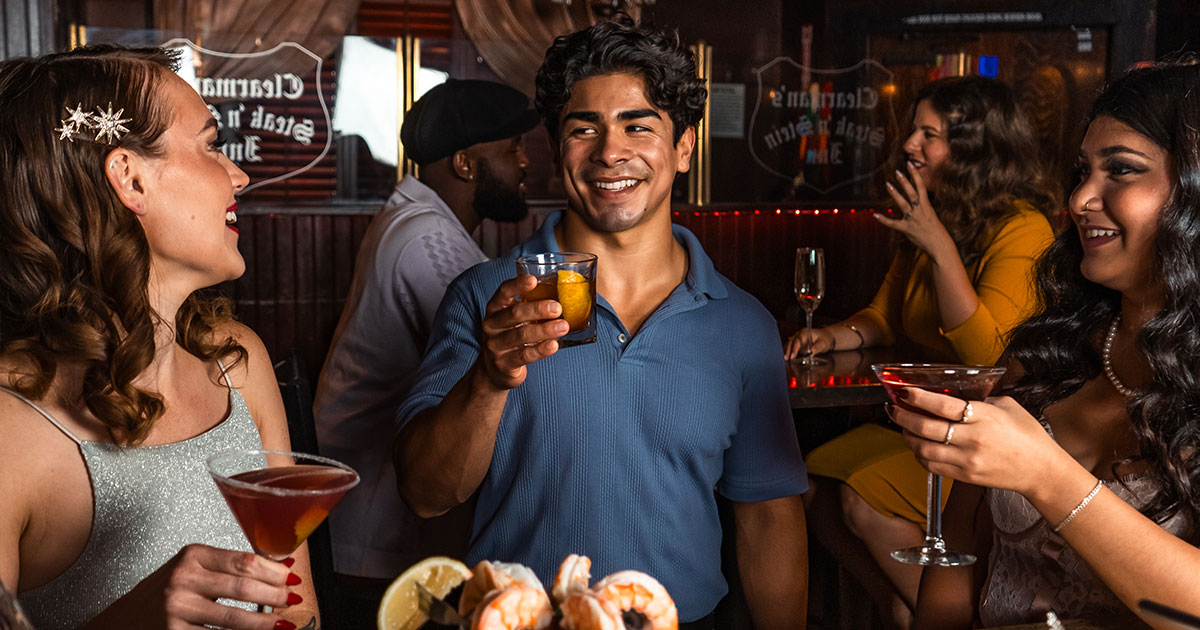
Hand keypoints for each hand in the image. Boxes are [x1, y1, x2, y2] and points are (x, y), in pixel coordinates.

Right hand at [87, 544, 298, 629]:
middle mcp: (183, 579)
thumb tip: (277, 568)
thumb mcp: (193, 569)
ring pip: (234, 618)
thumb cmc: (164, 592)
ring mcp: (177, 608)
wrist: (124, 619)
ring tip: (283, 623)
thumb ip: (227, 567)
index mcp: (193, 555)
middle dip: (275, 596)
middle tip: (292, 599)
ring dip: (264, 622)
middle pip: (243, 588)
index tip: (291, 576)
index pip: (244, 561)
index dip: (274, 570)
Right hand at [477, 274, 569, 389]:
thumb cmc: (511, 338)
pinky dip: (540, 350)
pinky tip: (553, 345)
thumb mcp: (515, 321)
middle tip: (558, 308)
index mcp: (495, 309)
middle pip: (514, 313)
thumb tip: (565, 297)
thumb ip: (531, 309)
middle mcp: (492, 325)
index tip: (533, 280)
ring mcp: (495, 345)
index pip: (504, 292)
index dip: (517, 285)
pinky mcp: (503, 363)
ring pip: (521, 334)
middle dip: (537, 309)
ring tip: (563, 326)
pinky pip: (524, 355)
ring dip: (545, 330)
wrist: (494, 371)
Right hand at [785, 327, 834, 358]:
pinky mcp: (797, 342)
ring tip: (785, 358)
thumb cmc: (825, 339)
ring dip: (786, 350)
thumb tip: (809, 353)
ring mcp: (797, 337)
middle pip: (791, 341)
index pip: (797, 341)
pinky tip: (786, 356)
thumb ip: (816, 348)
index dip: (794, 348)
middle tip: (786, 358)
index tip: (793, 355)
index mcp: (805, 333)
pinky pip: (790, 345)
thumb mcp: (823, 344)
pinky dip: (788, 350)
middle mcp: (799, 334)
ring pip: (789, 343)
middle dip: (787, 350)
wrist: (826, 336)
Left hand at [876, 162, 955, 258]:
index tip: (910, 165)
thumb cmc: (937, 232)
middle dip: (905, 181)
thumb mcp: (931, 216)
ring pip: (902, 203)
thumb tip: (917, 204)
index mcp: (927, 206)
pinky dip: (883, 220)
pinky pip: (893, 223)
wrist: (940, 244)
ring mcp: (913, 219)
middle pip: (911, 192)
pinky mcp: (906, 228)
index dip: (915, 175)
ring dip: (895, 193)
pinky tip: (875, 215)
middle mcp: (919, 210)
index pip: (921, 187)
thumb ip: (923, 209)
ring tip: (888, 184)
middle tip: (897, 172)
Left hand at [888, 387, 1068, 495]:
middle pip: (926, 427)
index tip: (905, 391)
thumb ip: (980, 399)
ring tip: (904, 427)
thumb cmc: (1028, 436)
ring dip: (908, 437)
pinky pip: (932, 466)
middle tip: (894, 409)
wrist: (1041, 470)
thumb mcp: (1008, 406)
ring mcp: (967, 460)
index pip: (943, 406)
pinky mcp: (965, 476)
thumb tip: (956, 394)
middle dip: (903, 416)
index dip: (919, 397)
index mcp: (984, 418)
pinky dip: (919, 455)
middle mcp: (973, 440)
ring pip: (923, 449)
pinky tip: (918, 446)